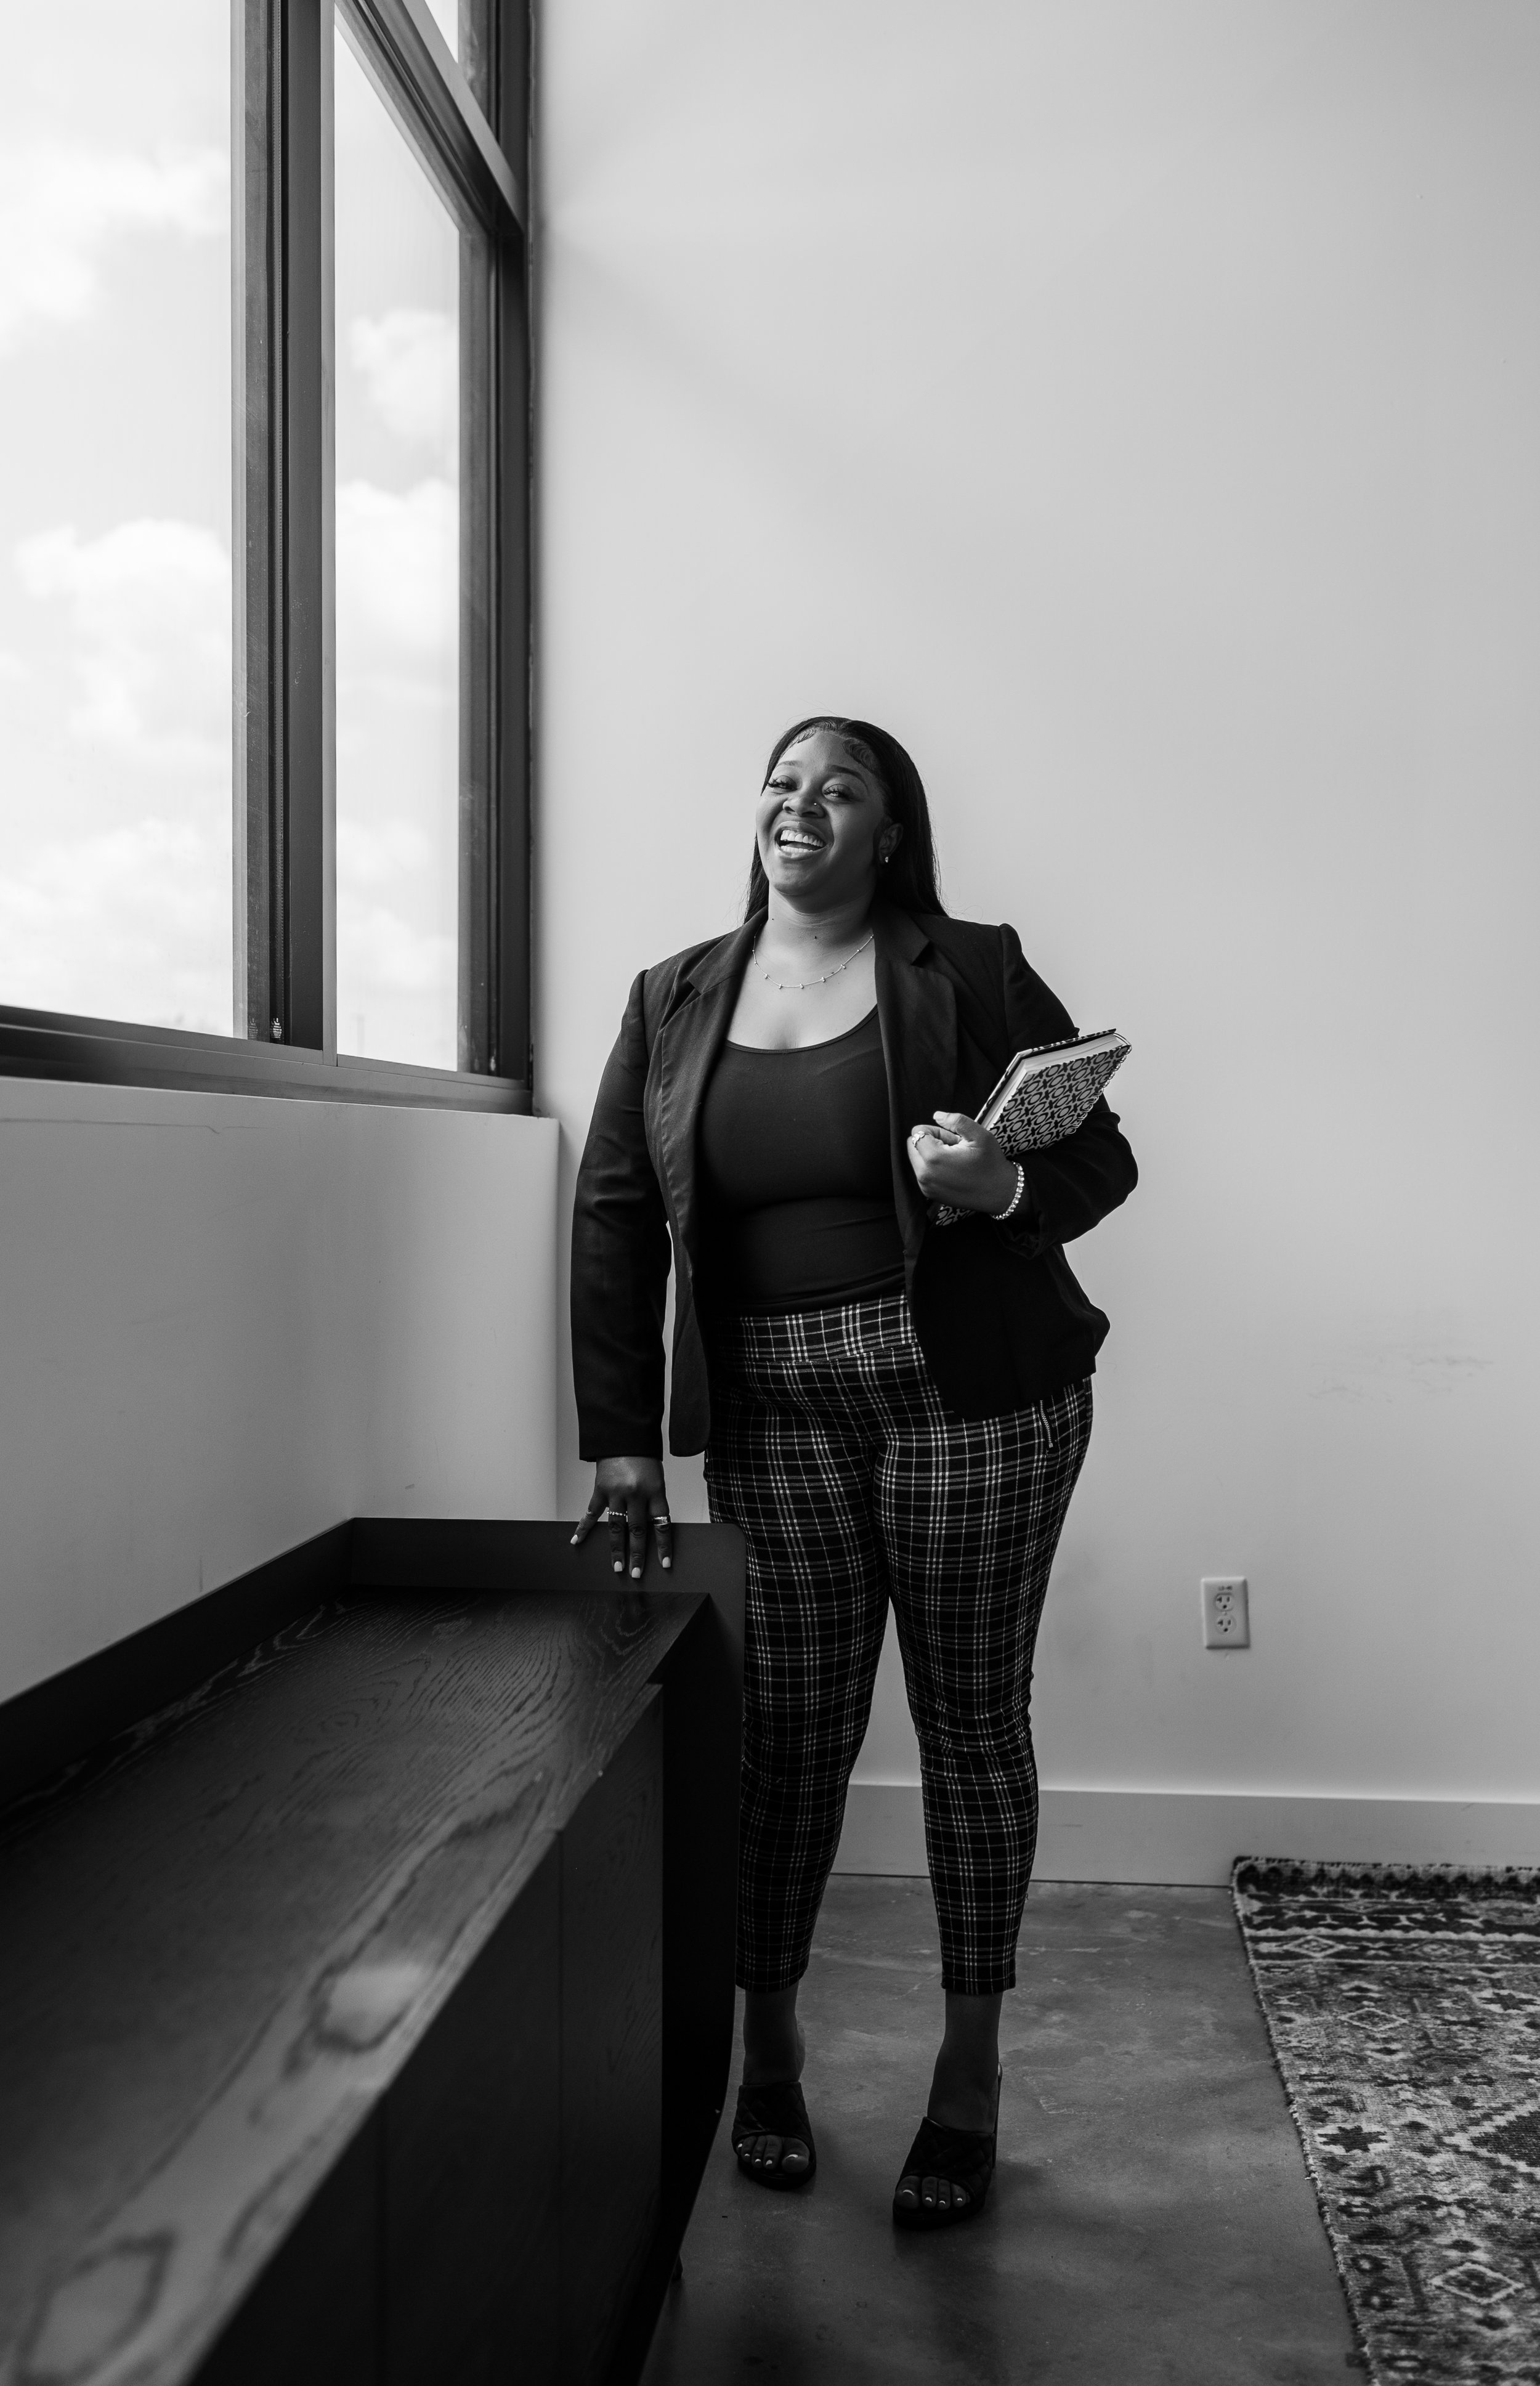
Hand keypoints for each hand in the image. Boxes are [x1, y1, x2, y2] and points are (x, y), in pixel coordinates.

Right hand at [571, 1456, 672, 1579]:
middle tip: (636, 1574)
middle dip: (637, 1555)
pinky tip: (577, 1541)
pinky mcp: (600, 1489)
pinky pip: (592, 1513)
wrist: (625, 1436)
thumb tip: (651, 1532)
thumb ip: (653, 1504)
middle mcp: (636, 1494)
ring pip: (616, 1527)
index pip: (662, 1524)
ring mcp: (616, 1492)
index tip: (665, 1564)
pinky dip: (584, 1528)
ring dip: (616, 1549)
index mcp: (655, 1491)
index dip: (664, 1546)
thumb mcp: (657, 1481)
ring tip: (617, 1567)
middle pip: (638, 1530)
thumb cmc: (644, 1460)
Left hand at [906, 1111, 1019, 1216]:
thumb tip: (936, 1115)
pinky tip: (952, 1171)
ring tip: (954, 1160)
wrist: (999, 1193)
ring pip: (916, 1159)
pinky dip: (932, 1168)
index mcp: (933, 1158)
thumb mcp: (979, 1135)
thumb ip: (956, 1121)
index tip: (953, 1139)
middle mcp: (924, 1174)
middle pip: (912, 1145)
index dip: (936, 1131)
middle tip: (953, 1149)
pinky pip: (922, 1172)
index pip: (918, 1132)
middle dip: (930, 1142)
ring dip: (931, 1155)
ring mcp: (925, 1186)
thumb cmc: (991, 1163)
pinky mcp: (929, 1193)